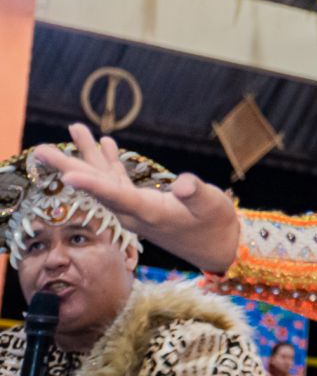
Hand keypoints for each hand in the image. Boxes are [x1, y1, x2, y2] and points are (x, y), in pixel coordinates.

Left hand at [32, 124, 240, 272]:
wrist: (216, 245)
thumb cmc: (216, 224)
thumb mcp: (213, 206)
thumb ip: (197, 195)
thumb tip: (185, 184)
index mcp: (149, 213)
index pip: (116, 197)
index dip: (92, 186)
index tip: (67, 177)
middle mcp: (134, 212)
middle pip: (96, 187)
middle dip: (69, 168)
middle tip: (40, 150)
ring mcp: (135, 207)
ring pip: (103, 180)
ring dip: (85, 157)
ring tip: (73, 130)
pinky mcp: (142, 203)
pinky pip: (118, 180)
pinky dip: (108, 162)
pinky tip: (104, 143)